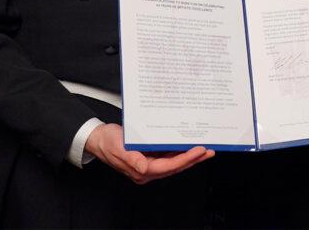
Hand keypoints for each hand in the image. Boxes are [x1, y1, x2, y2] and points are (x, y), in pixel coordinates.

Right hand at [85, 123, 213, 183]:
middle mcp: (147, 169)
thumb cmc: (107, 142)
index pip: (168, 167)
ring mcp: (149, 163)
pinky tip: (189, 145)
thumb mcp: (118, 148)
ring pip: (174, 162)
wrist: (99, 138)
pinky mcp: (150, 156)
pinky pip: (169, 155)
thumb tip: (144, 168)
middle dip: (193, 159)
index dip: (185, 159)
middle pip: (175, 166)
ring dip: (190, 156)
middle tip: (209, 151)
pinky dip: (180, 151)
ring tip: (205, 149)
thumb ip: (132, 159)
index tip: (199, 151)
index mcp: (141, 170)